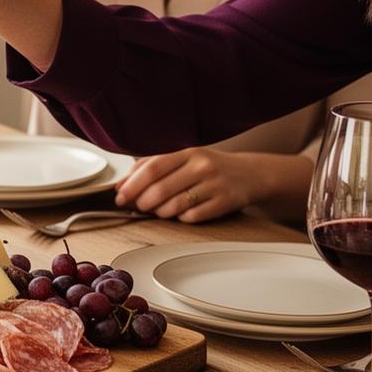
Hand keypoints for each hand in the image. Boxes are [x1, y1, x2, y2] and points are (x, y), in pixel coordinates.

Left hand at [114, 148, 306, 222]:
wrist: (251, 174)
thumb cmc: (210, 168)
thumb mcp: (185, 160)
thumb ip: (153, 167)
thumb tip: (122, 184)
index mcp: (188, 152)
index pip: (154, 167)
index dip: (133, 184)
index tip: (120, 196)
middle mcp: (202, 166)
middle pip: (162, 188)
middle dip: (143, 202)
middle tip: (137, 207)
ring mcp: (215, 184)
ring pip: (176, 205)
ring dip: (160, 212)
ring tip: (158, 211)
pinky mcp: (225, 202)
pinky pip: (194, 217)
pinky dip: (182, 219)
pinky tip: (182, 214)